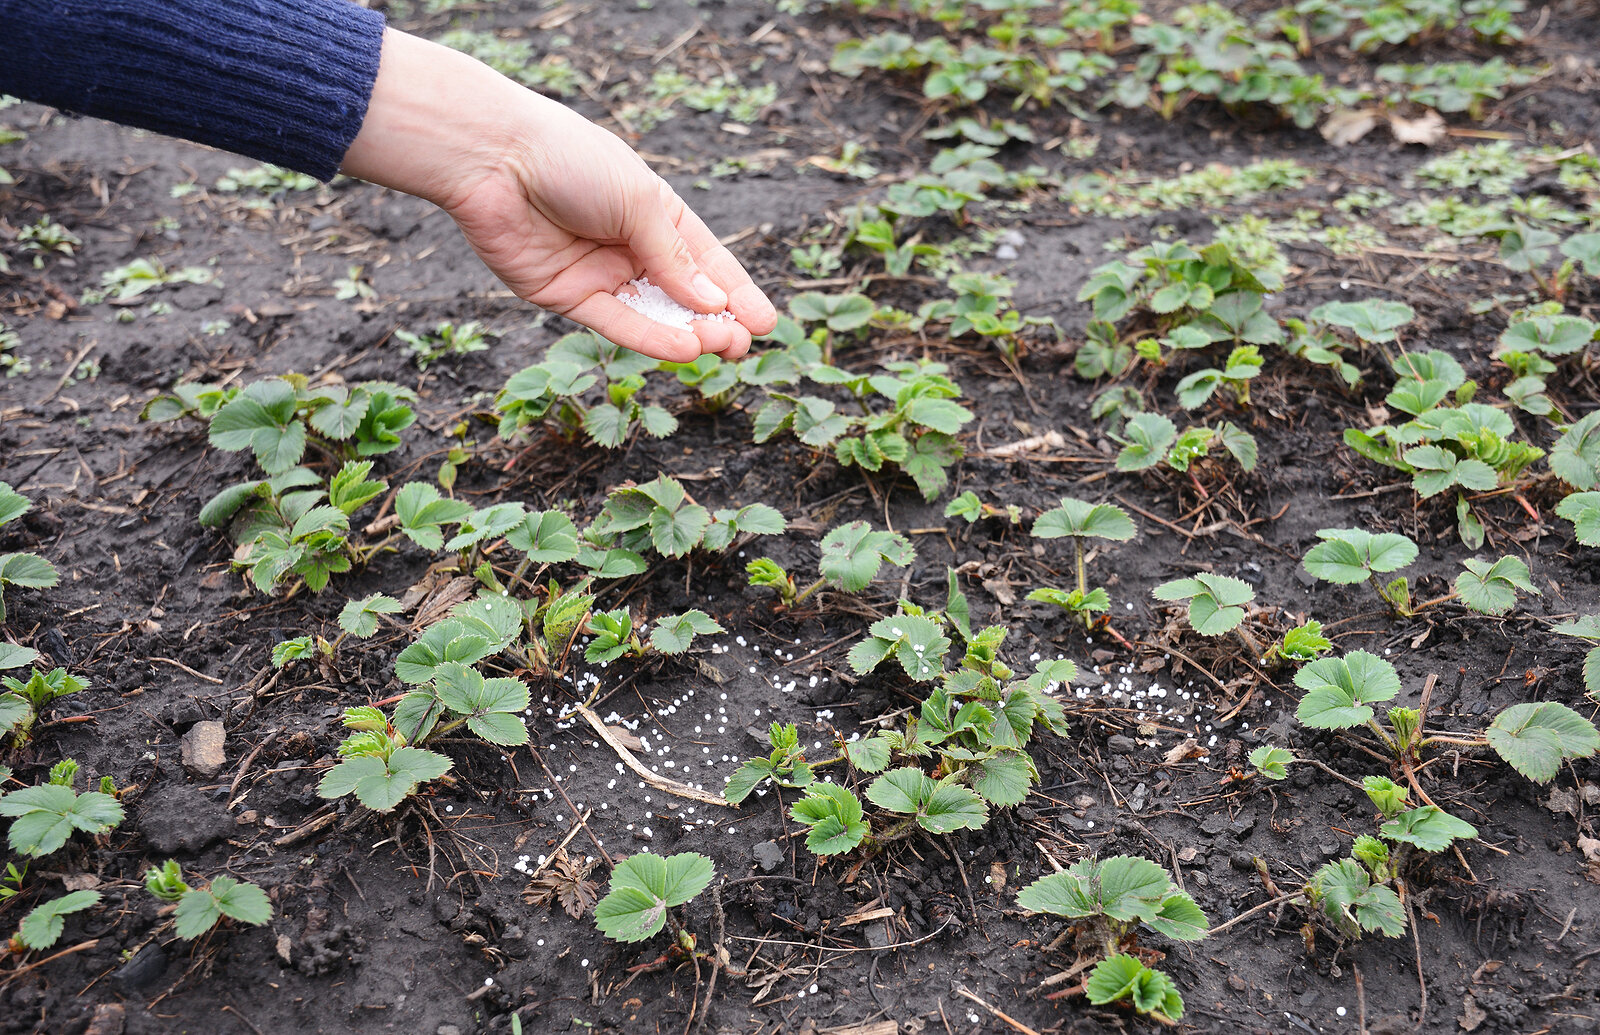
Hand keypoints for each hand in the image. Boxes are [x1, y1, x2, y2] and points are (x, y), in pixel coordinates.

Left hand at [340, 29, 776, 361]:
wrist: (494, 158)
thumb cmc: (571, 161)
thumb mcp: (639, 203)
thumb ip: (673, 258)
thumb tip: (711, 304)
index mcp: (653, 213)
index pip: (705, 260)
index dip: (735, 292)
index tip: (765, 323)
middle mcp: (629, 246)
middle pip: (682, 294)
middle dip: (715, 320)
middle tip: (742, 344)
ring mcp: (598, 272)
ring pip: (652, 313)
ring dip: (687, 332)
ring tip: (720, 347)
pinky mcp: (565, 295)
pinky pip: (614, 323)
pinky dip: (648, 338)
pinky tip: (682, 349)